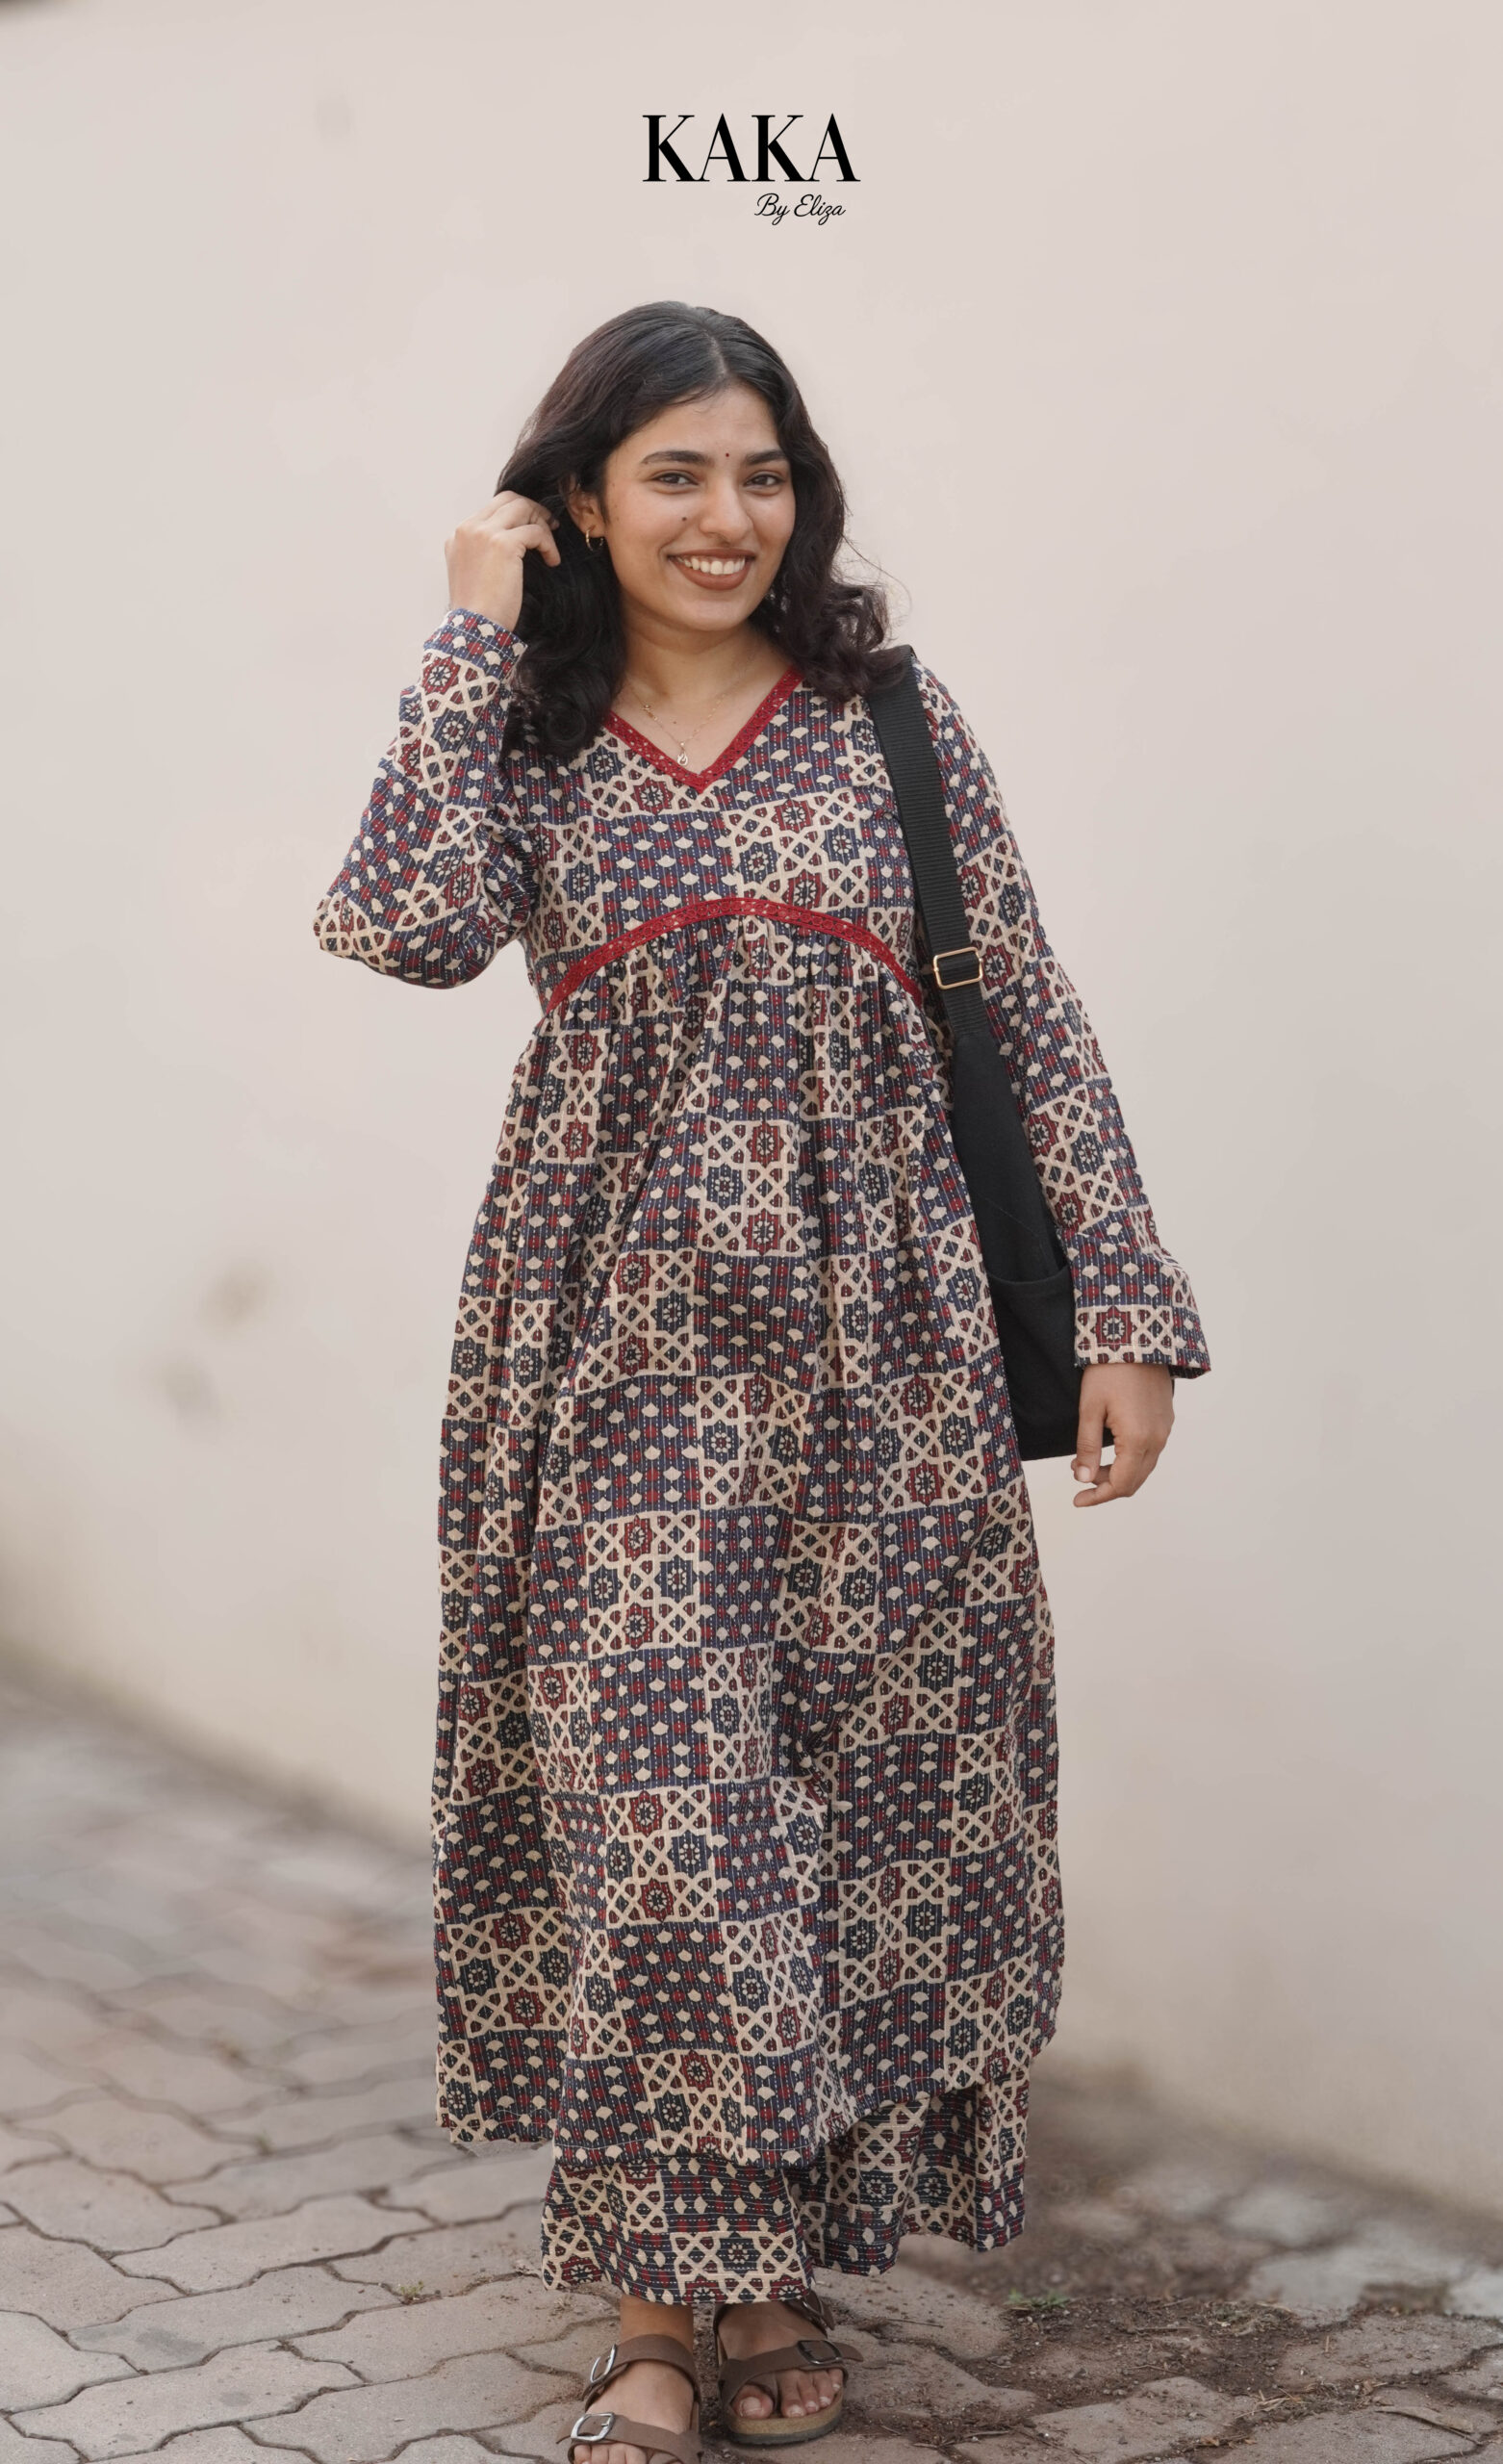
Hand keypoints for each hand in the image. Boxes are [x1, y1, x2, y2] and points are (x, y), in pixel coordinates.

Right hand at [443, 490, 559, 631]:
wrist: (474, 627)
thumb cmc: (479, 610)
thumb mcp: (473, 572)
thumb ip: (484, 551)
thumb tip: (513, 540)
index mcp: (459, 535)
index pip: (493, 507)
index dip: (518, 513)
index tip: (534, 526)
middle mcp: (469, 528)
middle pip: (509, 500)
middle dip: (532, 510)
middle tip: (549, 527)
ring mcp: (484, 533)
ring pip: (523, 509)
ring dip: (542, 525)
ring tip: (551, 548)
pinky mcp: (503, 543)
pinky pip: (535, 531)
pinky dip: (548, 544)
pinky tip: (552, 561)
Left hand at [1072, 1362, 1173, 1506]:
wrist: (1137, 1339)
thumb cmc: (1109, 1372)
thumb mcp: (1090, 1410)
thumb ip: (1087, 1448)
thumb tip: (1083, 1479)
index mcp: (1138, 1440)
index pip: (1120, 1484)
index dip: (1098, 1496)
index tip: (1077, 1500)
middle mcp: (1157, 1440)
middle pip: (1134, 1481)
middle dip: (1106, 1486)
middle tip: (1079, 1478)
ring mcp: (1165, 1430)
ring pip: (1143, 1467)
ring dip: (1117, 1472)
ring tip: (1089, 1462)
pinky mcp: (1166, 1420)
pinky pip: (1150, 1451)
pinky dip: (1130, 1459)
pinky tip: (1110, 1448)